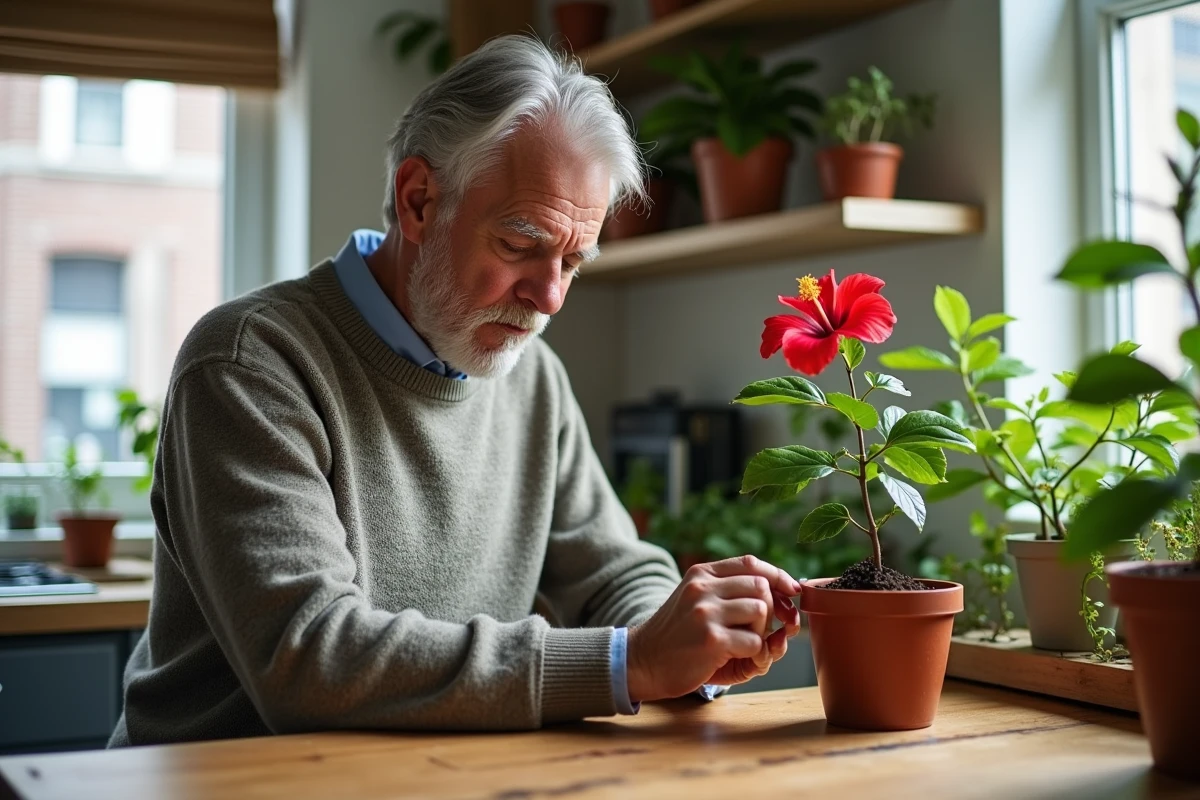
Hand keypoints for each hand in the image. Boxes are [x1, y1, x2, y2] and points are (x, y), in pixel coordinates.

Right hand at [626, 555, 802, 702]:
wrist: (643, 661)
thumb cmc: (680, 636)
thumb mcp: (699, 603)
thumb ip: (733, 596)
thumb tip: (788, 605)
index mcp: (701, 574)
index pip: (750, 563)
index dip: (777, 575)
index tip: (792, 590)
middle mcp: (703, 588)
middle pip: (761, 586)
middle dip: (772, 609)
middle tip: (763, 629)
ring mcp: (706, 612)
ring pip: (761, 610)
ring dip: (761, 631)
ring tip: (743, 643)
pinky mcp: (712, 640)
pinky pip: (756, 642)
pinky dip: (755, 654)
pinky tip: (737, 659)